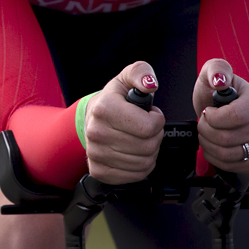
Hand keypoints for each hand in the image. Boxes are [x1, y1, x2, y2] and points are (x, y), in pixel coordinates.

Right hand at [84, 61, 164, 184]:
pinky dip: (141, 166)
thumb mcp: (127, 78)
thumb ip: (141, 73)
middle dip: (154, 136)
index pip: (148, 127)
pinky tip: (134, 153)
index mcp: (104, 108)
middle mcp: (96, 132)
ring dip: (149, 151)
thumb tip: (149, 84)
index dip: (156, 120)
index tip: (150, 114)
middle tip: (145, 127)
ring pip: (144, 163)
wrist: (92, 117)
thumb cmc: (114, 99)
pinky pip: (135, 176)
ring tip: (140, 138)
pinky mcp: (99, 171)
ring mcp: (96, 153)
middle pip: (148, 146)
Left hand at [193, 59, 248, 173]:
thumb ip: (216, 69)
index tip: (207, 112)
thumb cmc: (216, 92)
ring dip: (209, 146)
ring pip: (230, 154)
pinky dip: (218, 159)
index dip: (214, 118)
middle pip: (230, 138)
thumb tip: (219, 79)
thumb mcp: (211, 73)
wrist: (221, 111)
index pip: (236, 117)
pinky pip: (237, 166)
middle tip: (203, 124)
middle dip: (206, 132)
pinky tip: (214, 147)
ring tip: (206, 135)